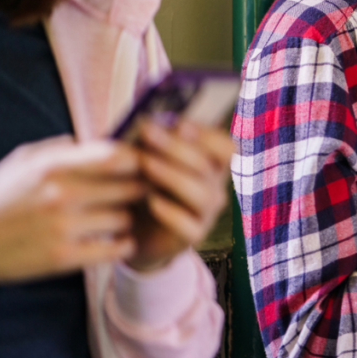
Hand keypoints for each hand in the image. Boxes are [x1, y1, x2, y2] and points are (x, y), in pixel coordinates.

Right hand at [0, 137, 143, 286]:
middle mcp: (61, 195)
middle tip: (145, 190)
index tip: (143, 162)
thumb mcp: (24, 161)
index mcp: (53, 166)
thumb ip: (64, 149)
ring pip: (125, 218)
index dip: (138, 158)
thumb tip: (105, 139)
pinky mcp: (64, 258)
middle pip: (129, 186)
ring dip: (129, 217)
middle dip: (141, 187)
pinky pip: (115, 248)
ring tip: (124, 215)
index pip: (115, 156)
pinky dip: (124, 244)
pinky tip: (120, 239)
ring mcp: (64, 228)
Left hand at [126, 120, 233, 271]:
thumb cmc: (140, 184)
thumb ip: (150, 141)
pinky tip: (153, 201)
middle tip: (148, 133)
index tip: (178, 123)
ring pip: (203, 194)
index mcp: (209, 164)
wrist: (132, 230)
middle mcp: (214, 187)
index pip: (225, 146)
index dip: (206, 134)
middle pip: (208, 165)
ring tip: (146, 164)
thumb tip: (148, 120)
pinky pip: (190, 226)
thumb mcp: (144, 157)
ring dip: (173, 175)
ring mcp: (206, 213)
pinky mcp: (193, 237)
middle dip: (176, 147)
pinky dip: (172, 213)